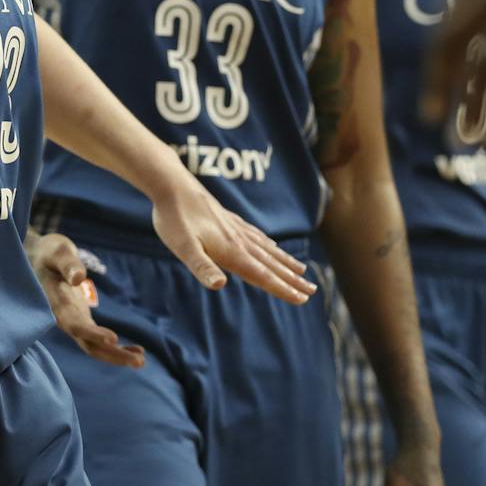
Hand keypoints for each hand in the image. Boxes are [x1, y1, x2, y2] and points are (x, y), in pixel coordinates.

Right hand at [26, 230, 144, 368]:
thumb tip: (78, 279)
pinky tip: (136, 349)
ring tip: (140, 360)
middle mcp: (64, 318)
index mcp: (57, 303)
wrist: (38, 258)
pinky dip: (116, 347)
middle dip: (112, 354)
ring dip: (116, 355)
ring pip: (93, 346)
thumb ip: (68, 264)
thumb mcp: (58, 251)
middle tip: (139, 362)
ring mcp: (72, 321)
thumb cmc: (49, 252)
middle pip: (88, 344)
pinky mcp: (80, 320)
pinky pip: (97, 340)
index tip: (113, 339)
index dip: (93, 334)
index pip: (75, 324)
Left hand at [149, 179, 316, 302]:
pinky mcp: (230, 221)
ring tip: (302, 272)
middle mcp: (239, 240)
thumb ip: (201, 266)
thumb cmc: (174, 219)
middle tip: (312, 292)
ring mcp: (236, 229)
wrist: (172, 185)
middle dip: (292, 280)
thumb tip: (220, 285)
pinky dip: (270, 246)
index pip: (262, 275)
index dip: (282, 289)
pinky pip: (257, 237)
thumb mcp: (182, 247)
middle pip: (271, 264)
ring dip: (286, 263)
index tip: (302, 300)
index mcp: (231, 251)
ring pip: (267, 250)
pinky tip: (273, 248)